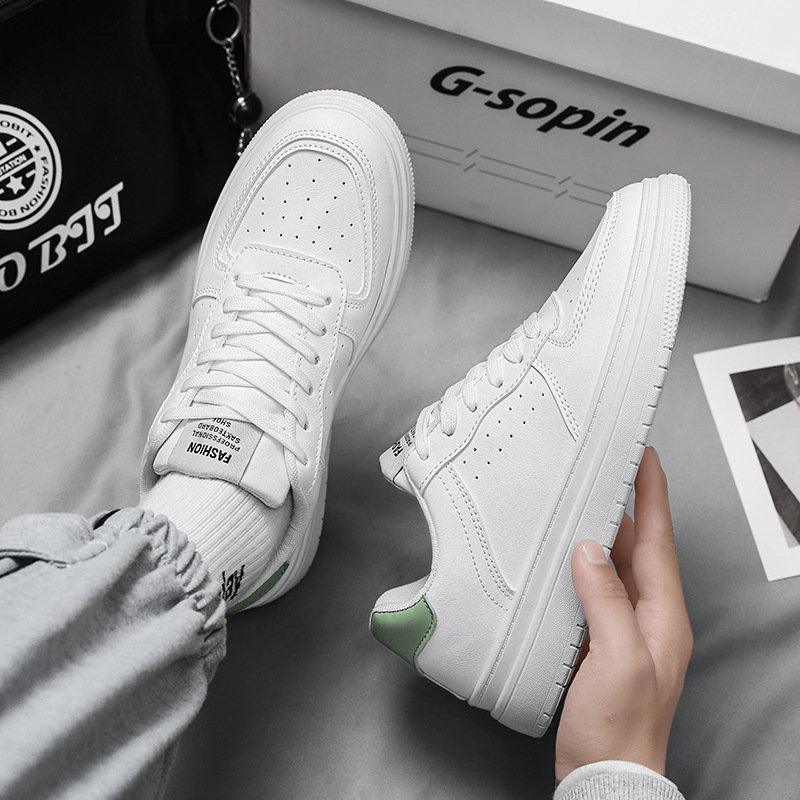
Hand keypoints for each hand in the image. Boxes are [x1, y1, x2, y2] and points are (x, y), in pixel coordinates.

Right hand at [554, 447, 692, 782]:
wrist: (605, 774)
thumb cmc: (620, 729)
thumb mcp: (618, 659)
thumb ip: (606, 601)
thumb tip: (590, 552)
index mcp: (663, 616)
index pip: (659, 541)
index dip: (652, 496)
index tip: (646, 459)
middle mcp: (648, 617)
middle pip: (637, 548)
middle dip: (622, 507)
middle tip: (603, 472)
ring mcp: (623, 629)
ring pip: (613, 567)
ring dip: (598, 537)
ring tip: (579, 505)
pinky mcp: (599, 640)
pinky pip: (593, 590)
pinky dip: (579, 568)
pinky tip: (561, 560)